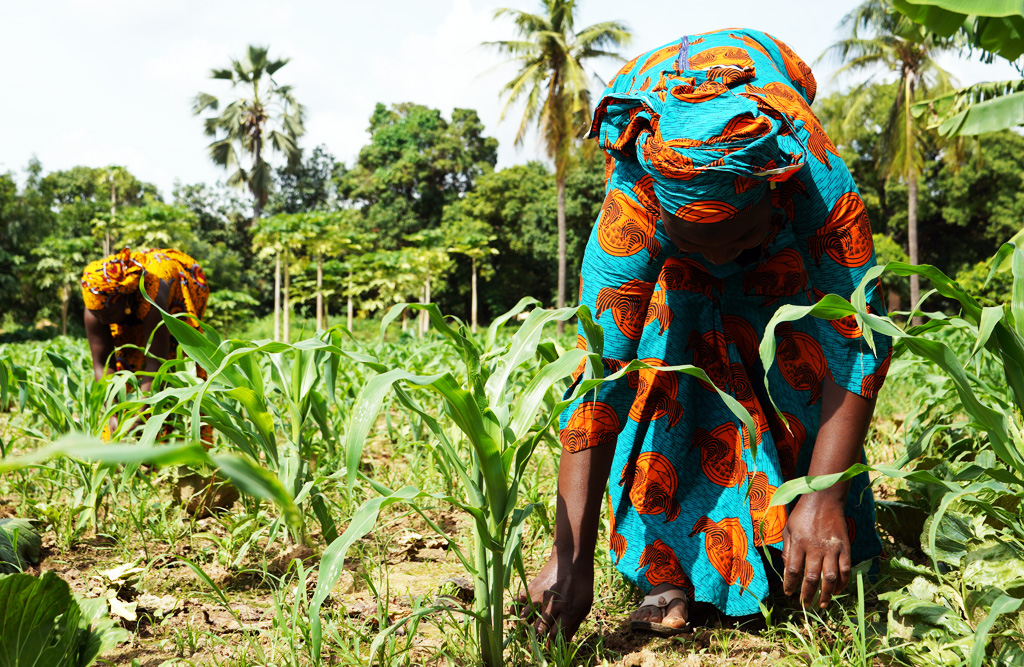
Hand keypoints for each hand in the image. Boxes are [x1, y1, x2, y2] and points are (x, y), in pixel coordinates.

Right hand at [518, 547, 593, 640]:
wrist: (572, 559)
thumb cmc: (582, 583)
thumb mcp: (585, 604)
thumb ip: (575, 623)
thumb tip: (566, 641)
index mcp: (569, 611)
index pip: (555, 635)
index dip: (551, 645)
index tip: (549, 648)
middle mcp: (552, 605)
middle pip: (540, 630)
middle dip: (537, 640)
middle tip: (536, 644)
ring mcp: (539, 596)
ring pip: (526, 618)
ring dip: (524, 630)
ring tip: (524, 635)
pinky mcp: (531, 588)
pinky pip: (517, 602)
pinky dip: (514, 611)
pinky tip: (516, 618)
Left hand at [781, 493, 851, 607]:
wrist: (824, 498)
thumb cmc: (803, 514)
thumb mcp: (789, 528)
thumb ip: (788, 549)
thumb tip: (787, 569)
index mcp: (798, 542)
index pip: (792, 570)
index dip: (789, 584)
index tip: (788, 593)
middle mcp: (815, 547)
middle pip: (811, 578)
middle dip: (807, 594)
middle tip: (804, 605)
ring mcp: (832, 548)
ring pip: (830, 578)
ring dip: (826, 594)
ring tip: (823, 604)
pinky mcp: (845, 547)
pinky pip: (845, 570)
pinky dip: (842, 583)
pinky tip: (838, 590)